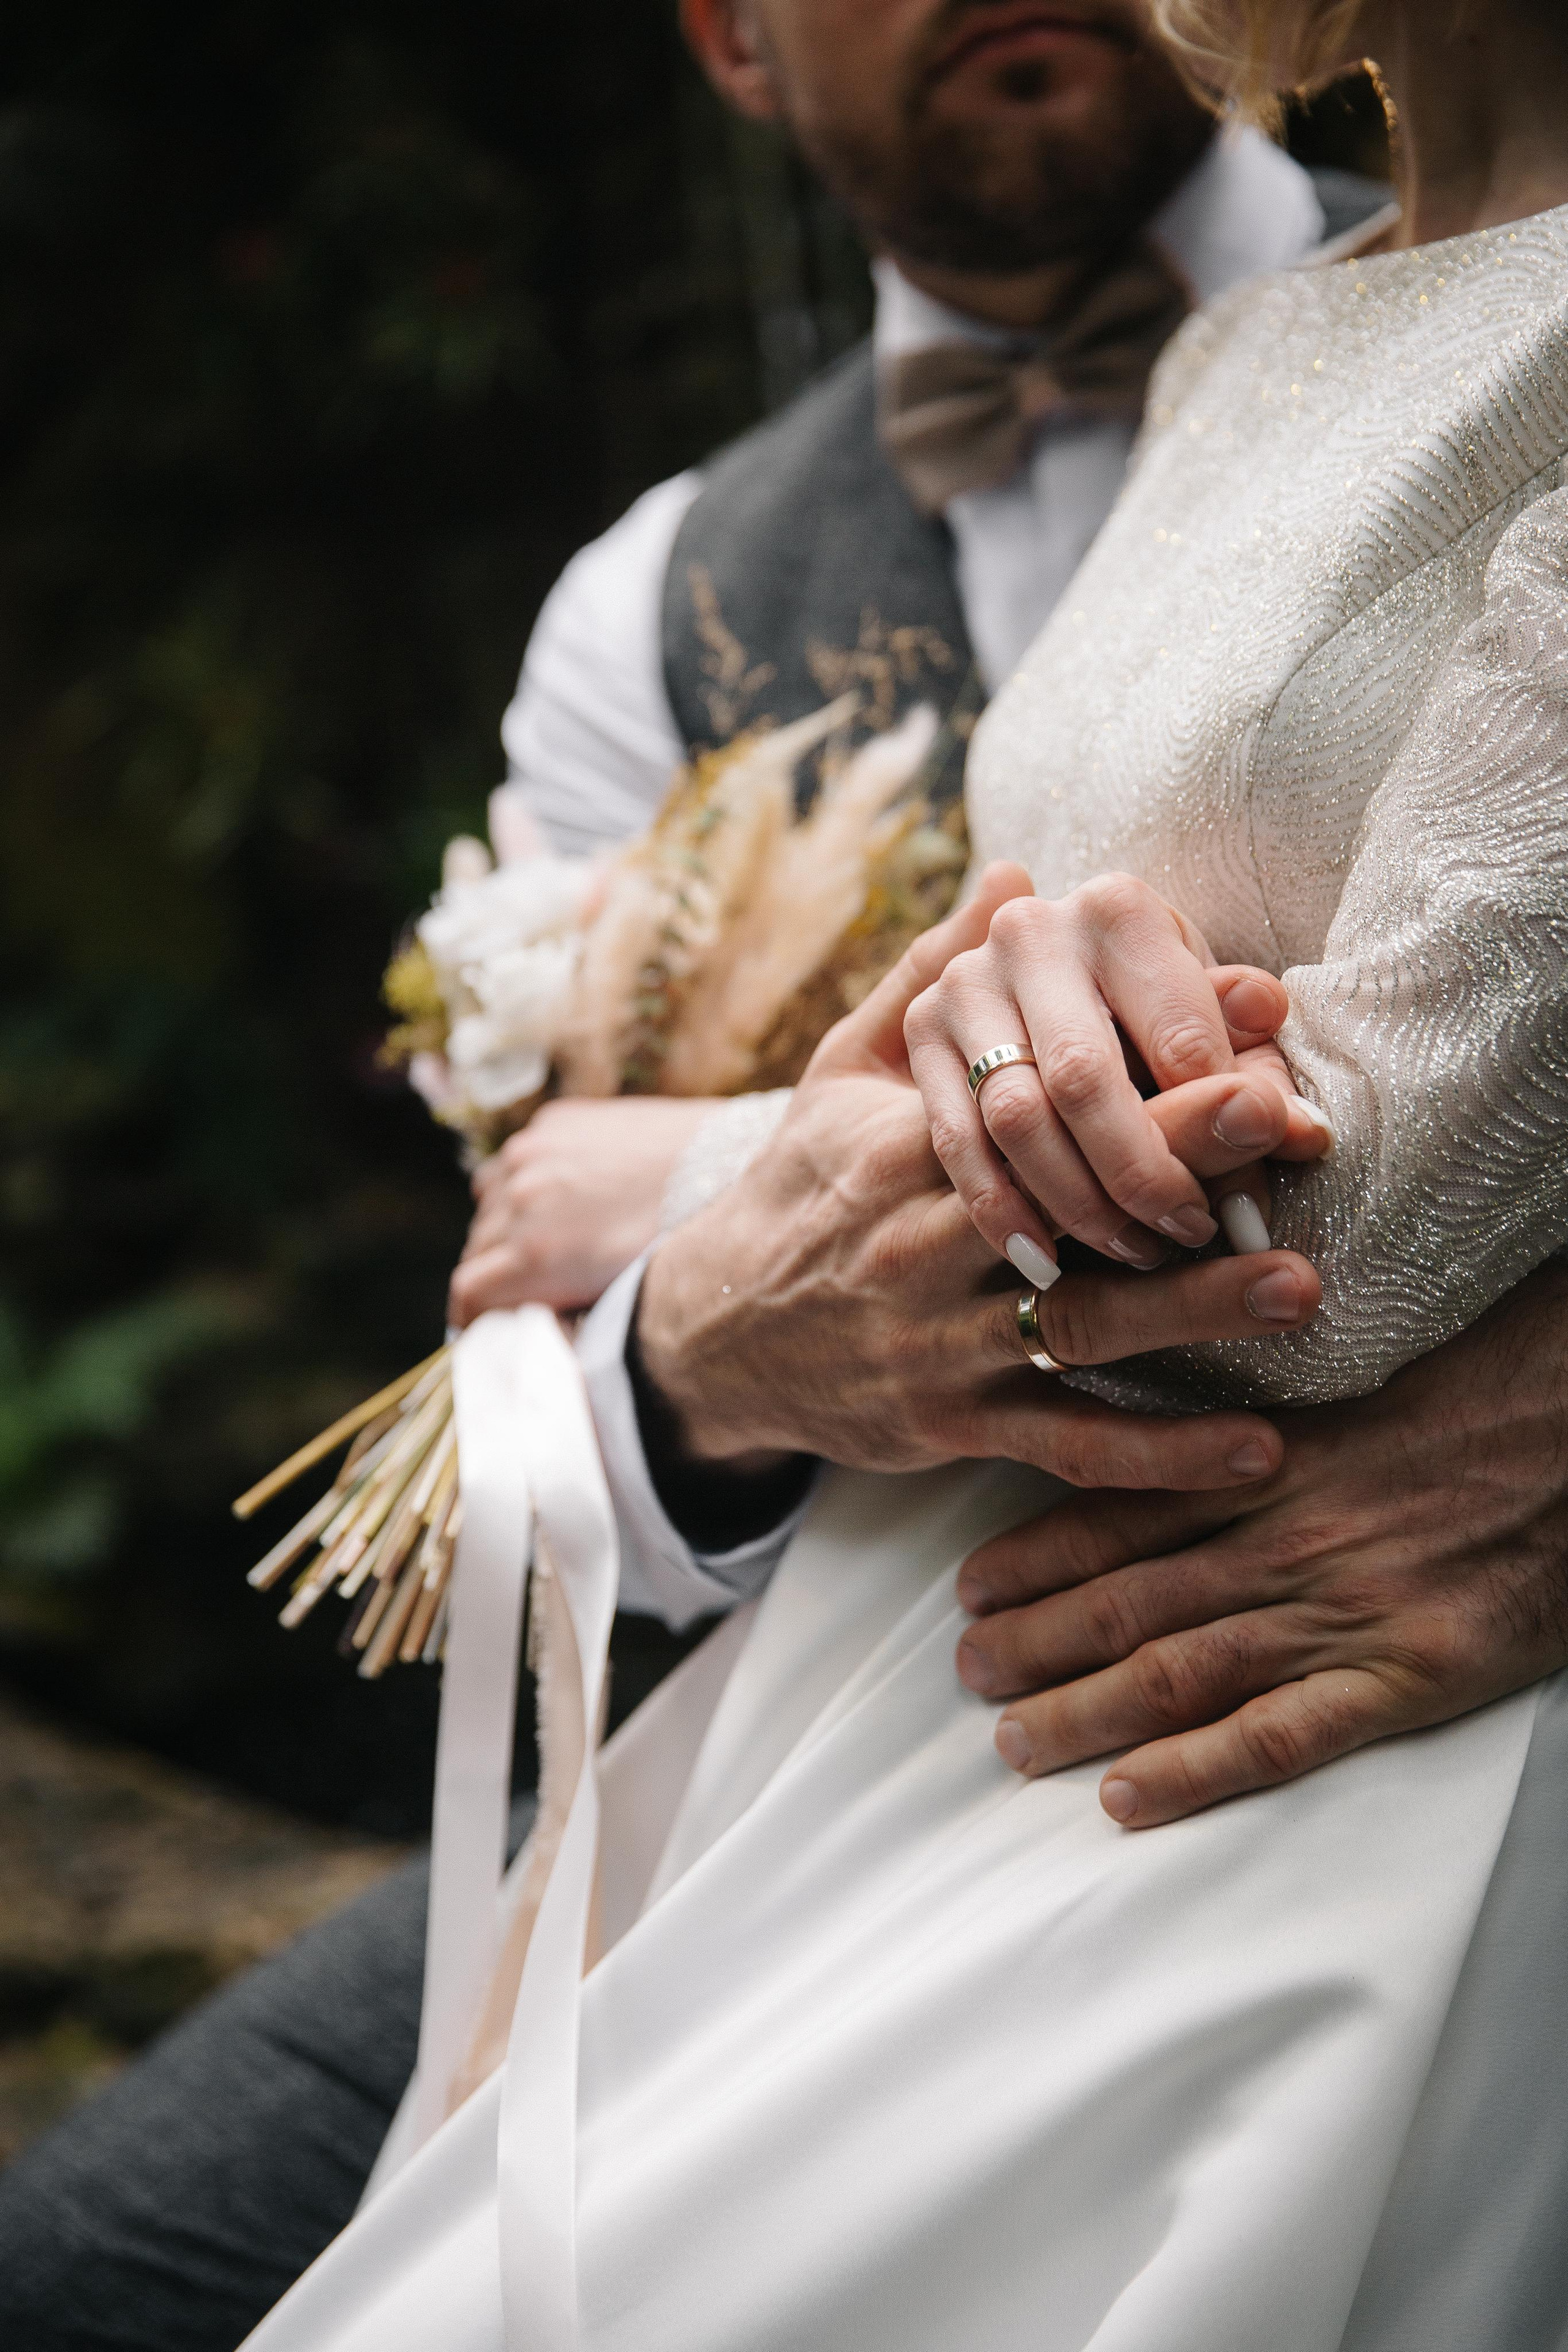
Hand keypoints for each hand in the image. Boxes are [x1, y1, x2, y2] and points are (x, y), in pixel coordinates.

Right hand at [448, 1095, 712, 1322]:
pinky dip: (528, 1178)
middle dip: (496, 1270)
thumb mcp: (617, 1295)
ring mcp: (533, 1154)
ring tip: (547, 1233)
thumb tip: (535, 1322)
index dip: (473, 1317)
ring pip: (490, 1197)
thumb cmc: (682, 1241)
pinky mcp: (554, 1121)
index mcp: (535, 1256)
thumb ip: (561, 1305)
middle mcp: (521, 1201)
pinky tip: (566, 1190)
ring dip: (507, 1219)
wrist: (728, 1163)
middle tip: (527, 1285)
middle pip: (477, 1246)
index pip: (467, 1293)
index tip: (486, 1324)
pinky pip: (517, 1158)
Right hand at [635, 872, 1321, 1492]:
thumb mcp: (843, 1071)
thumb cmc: (804, 1185)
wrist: (714, 1334)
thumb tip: (1013, 869)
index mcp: (909, 1145)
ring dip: (1194, 1308)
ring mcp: (939, 1342)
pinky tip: (1255, 1449)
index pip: (1034, 1100)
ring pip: (1079, 1324)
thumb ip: (931, 976)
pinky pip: (1068, 1445)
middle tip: (1291, 1131)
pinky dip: (1162, 1458)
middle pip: (1064, 1199)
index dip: (1139, 1073)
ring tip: (1299, 1286)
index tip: (1235, 1040)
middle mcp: (923, 1243)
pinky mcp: (953, 1424)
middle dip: (1175, 1165)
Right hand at [904, 868, 1333, 1273]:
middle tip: (1189, 1233)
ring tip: (1136, 1252)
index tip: (1247, 1197)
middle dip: (1142, 1172)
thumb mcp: (1206, 1027)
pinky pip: (956, 1141)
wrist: (1039, 980)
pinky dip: (1001, 1208)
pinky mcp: (919, 1030)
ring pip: (1017, 1118)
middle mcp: (1033, 932)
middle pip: (1085, 1077)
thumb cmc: (1150, 1011)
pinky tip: (1045, 1263)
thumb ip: (1252, 1072)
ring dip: (1080, 1202)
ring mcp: (965, 983)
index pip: (1178, 1036)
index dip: (1219, 1129)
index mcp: (1120, 910)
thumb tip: (1303, 1131)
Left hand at [955, 1258, 1567, 1823]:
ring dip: (1083, 1710)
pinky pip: (1280, 1735)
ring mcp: (1340, 1610)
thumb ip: (1252, 1435)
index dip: (1035, 1557)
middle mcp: (1282, 1536)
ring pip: (1180, 1669)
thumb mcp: (1345, 1398)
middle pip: (1130, 1597)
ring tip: (1012, 1743)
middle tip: (965, 1675)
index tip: (970, 1588)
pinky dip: (1194, 1771)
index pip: (1119, 1515)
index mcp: (1265, 1463)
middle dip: (1036, 1640)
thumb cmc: (1469, 1405)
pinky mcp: (1406, 1675)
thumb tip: (1162, 1453)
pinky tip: (1125, 1799)